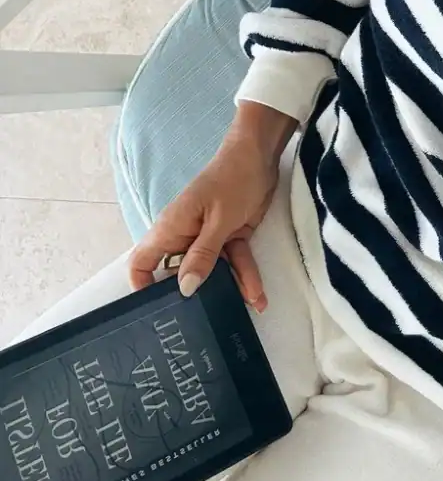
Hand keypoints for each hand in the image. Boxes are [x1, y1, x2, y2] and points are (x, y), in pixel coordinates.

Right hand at [129, 103, 296, 310]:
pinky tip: (258, 296)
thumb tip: (184, 289)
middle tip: (203, 326)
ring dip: (230, 289)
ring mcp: (209, 237)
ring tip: (247, 311)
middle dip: (193, 297)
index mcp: (171, 229)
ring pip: (214, 271)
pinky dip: (246, 276)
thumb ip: (203, 255)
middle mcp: (186, 236)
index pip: (142, 262)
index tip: (154, 311)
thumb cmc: (232, 179)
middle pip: (181, 273)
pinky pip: (234, 261)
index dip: (142, 286)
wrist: (261, 154)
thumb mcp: (219, 220)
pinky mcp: (231, 236)